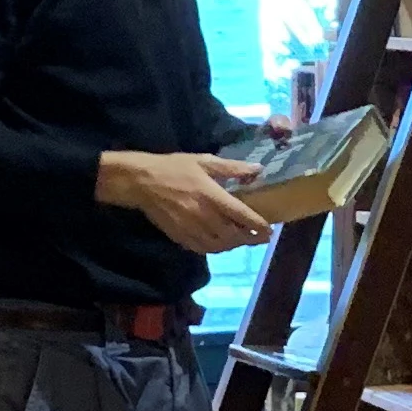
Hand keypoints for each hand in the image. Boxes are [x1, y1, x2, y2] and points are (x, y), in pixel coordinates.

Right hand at [99, 150, 271, 251]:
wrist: (142, 181)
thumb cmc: (174, 167)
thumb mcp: (204, 161)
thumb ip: (232, 168)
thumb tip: (258, 169)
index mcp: (212, 196)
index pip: (242, 216)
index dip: (259, 226)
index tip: (270, 231)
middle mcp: (203, 216)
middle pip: (233, 236)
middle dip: (249, 239)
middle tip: (259, 237)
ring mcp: (191, 229)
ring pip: (219, 246)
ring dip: (233, 245)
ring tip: (241, 240)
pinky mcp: (179, 236)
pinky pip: (202, 249)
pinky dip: (215, 249)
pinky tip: (219, 244)